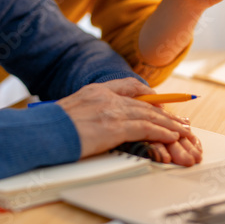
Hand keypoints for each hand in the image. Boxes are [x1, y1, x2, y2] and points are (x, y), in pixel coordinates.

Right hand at [56, 78, 201, 166]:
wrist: (41, 132)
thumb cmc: (48, 127)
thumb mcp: (68, 112)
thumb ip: (85, 112)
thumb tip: (89, 123)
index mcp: (95, 91)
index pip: (128, 86)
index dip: (147, 93)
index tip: (159, 101)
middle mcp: (106, 97)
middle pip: (144, 103)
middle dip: (165, 112)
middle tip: (180, 119)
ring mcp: (110, 111)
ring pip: (149, 116)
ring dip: (169, 125)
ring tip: (183, 131)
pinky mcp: (114, 128)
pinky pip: (145, 129)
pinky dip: (161, 133)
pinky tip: (171, 137)